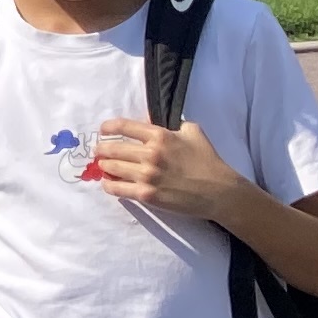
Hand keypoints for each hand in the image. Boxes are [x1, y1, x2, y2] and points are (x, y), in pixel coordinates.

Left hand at [84, 116, 249, 224]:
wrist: (219, 192)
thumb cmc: (208, 161)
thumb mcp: (193, 132)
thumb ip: (174, 125)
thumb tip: (157, 122)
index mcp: (160, 136)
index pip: (123, 126)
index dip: (108, 128)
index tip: (103, 130)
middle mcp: (150, 154)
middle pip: (112, 148)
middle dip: (101, 149)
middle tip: (99, 151)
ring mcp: (146, 175)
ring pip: (111, 168)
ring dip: (104, 166)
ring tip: (103, 166)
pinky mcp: (146, 194)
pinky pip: (117, 189)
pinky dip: (109, 185)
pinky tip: (107, 183)